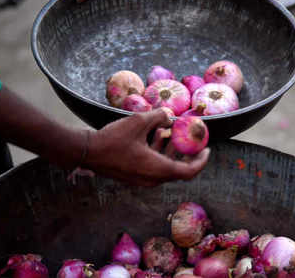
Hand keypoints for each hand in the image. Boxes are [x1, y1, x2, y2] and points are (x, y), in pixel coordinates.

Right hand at [82, 109, 209, 186]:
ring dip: (169, 150)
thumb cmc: (113, 139)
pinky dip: (157, 152)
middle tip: (190, 137)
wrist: (87, 152)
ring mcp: (141, 179)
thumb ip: (158, 117)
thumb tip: (168, 115)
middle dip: (185, 151)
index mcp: (158, 170)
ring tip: (169, 131)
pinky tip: (153, 134)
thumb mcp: (138, 122)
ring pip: (164, 166)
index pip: (189, 171)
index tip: (207, 149)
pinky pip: (152, 166)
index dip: (201, 160)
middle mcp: (152, 179)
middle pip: (177, 168)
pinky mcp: (133, 176)